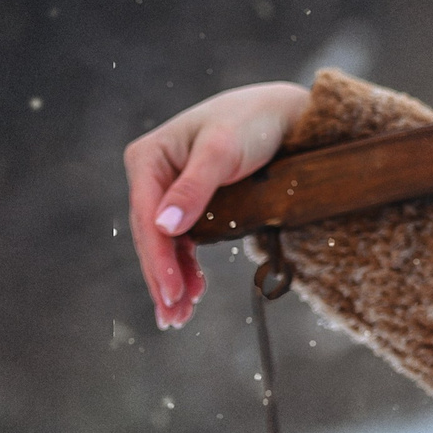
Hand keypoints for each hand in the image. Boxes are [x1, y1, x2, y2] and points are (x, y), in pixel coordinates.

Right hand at [124, 81, 310, 328]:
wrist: (286, 115)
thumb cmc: (254, 122)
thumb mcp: (224, 150)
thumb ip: (195, 186)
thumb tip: (164, 226)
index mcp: (148, 157)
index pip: (146, 218)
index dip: (158, 258)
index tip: (172, 291)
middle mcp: (153, 173)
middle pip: (151, 235)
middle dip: (161, 278)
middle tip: (172, 317)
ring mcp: (170, 188)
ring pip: (165, 242)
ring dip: (172, 278)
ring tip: (179, 315)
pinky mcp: (191, 200)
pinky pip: (183, 238)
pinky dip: (186, 265)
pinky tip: (193, 289)